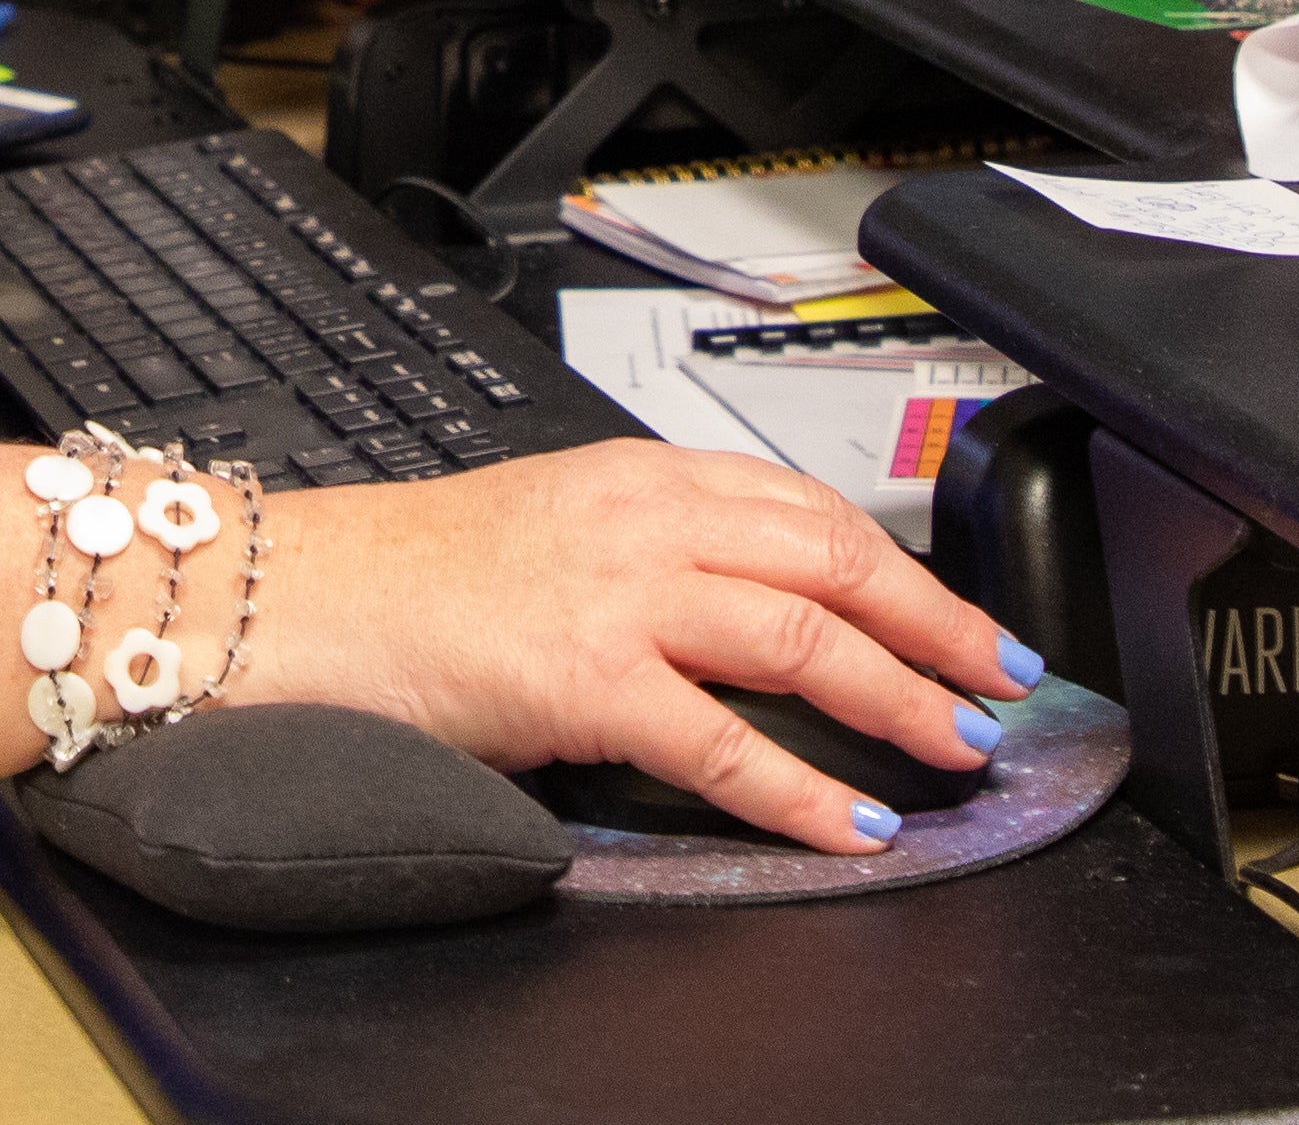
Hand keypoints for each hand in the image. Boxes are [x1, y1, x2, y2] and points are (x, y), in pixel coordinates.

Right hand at [226, 443, 1033, 850]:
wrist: (297, 601)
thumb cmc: (404, 580)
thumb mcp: (548, 532)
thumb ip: (646, 557)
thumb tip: (746, 617)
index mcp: (635, 476)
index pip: (804, 507)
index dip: (902, 566)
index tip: (960, 616)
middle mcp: (640, 519)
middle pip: (833, 557)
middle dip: (936, 624)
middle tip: (1002, 679)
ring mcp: (615, 594)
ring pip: (804, 634)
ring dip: (900, 697)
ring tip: (957, 747)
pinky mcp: (583, 677)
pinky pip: (725, 739)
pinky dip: (802, 788)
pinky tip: (850, 822)